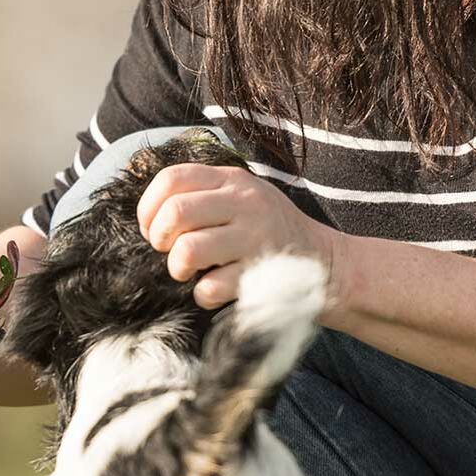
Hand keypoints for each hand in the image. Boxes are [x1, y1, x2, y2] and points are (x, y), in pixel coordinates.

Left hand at [137, 164, 341, 308]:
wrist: (328, 264)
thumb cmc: (270, 233)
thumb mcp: (242, 199)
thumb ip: (203, 196)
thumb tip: (150, 216)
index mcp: (232, 180)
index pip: (171, 178)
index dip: (148, 208)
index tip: (152, 229)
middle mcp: (244, 202)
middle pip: (175, 213)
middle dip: (160, 239)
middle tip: (169, 252)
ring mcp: (255, 237)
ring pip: (187, 250)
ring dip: (178, 269)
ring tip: (190, 273)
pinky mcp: (261, 273)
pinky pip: (209, 287)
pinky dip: (204, 296)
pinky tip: (216, 291)